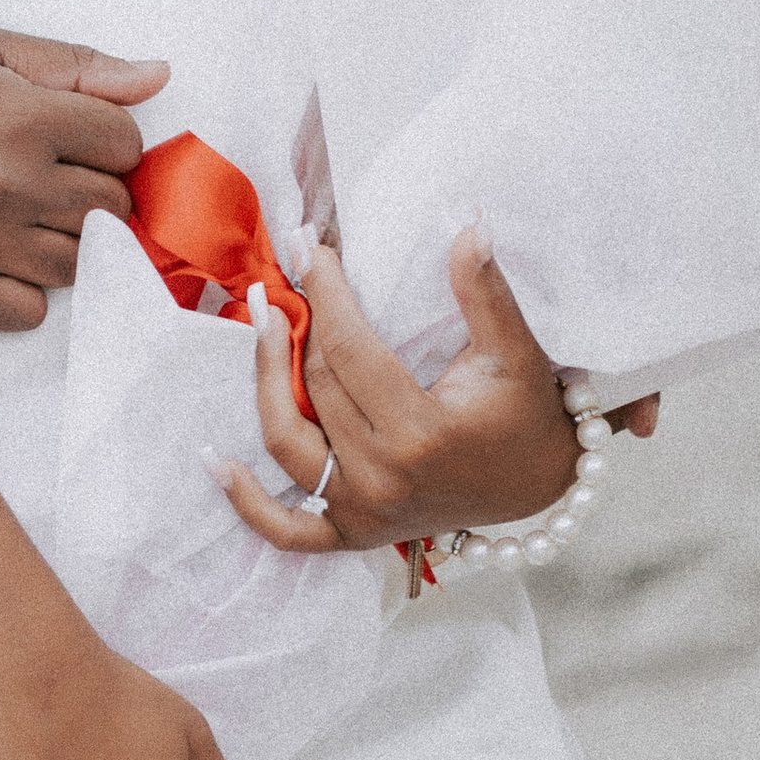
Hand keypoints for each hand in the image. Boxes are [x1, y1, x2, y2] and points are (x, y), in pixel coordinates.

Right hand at [0, 25, 167, 329]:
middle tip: (49, 172)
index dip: (108, 136)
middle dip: (92, 186)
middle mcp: (4, 184)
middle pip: (110, 207)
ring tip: (23, 209)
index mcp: (20, 118)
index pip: (125, 145)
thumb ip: (78, 65)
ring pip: (76, 263)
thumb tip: (158, 77)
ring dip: (63, 238)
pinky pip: (29, 312)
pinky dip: (25, 288)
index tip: (77, 134)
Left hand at [216, 222, 657, 554]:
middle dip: (299, 319)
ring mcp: (365, 514)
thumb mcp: (516, 350)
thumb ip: (485, 290)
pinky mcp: (355, 534)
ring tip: (259, 320)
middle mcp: (384, 479)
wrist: (543, 487)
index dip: (323, 289)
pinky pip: (288, 530)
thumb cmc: (526, 414)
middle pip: (316, 384)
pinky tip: (216, 462)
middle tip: (290, 268)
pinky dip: (249, 503)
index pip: (349, 347)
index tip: (309, 243)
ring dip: (264, 380)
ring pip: (286, 441)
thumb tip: (470, 225)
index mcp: (421, 433)